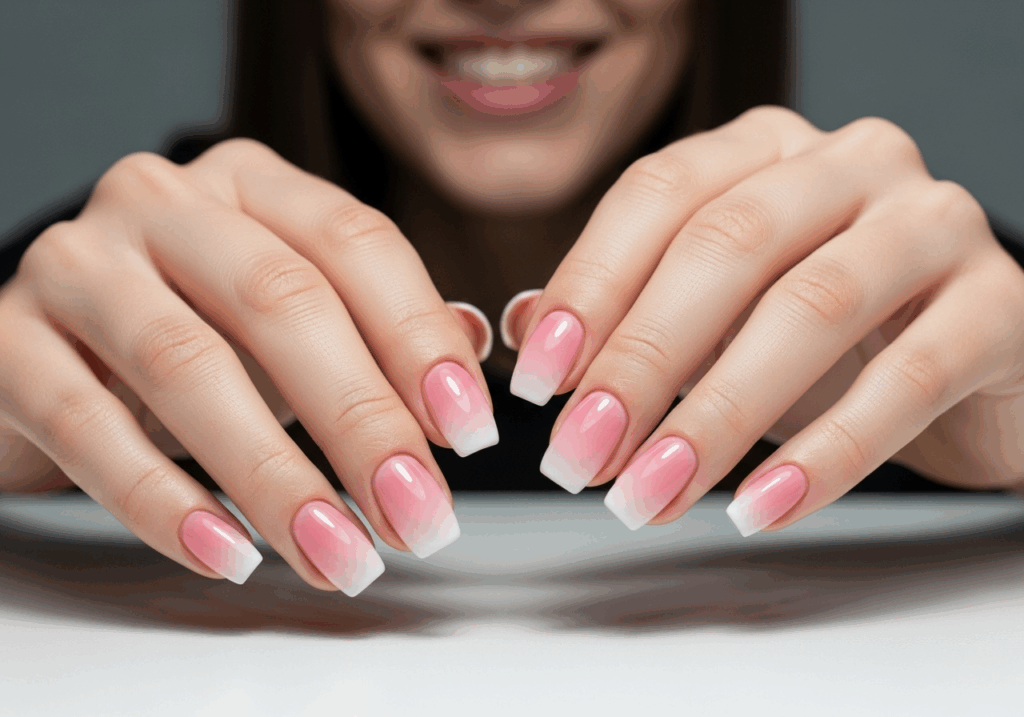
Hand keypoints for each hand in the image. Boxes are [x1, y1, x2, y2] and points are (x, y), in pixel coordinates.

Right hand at [0, 139, 497, 591]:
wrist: (43, 355)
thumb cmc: (188, 333)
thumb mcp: (291, 322)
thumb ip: (380, 329)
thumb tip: (473, 353)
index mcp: (251, 184)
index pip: (356, 242)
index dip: (420, 337)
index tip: (469, 432)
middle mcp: (162, 201)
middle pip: (283, 301)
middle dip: (362, 420)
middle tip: (417, 515)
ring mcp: (76, 263)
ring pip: (188, 366)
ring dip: (276, 476)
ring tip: (339, 553)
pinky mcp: (6, 339)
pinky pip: (87, 423)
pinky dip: (163, 500)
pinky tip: (227, 553)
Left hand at [507, 106, 1023, 533]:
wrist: (975, 367)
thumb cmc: (829, 339)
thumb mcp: (717, 318)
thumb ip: (625, 315)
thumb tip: (523, 331)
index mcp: (767, 149)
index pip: (659, 194)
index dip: (589, 286)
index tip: (539, 383)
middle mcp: (851, 163)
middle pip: (725, 246)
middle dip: (639, 360)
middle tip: (583, 454)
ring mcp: (933, 224)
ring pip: (808, 308)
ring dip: (715, 414)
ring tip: (650, 493)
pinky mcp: (1000, 304)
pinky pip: (906, 380)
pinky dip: (824, 454)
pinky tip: (758, 507)